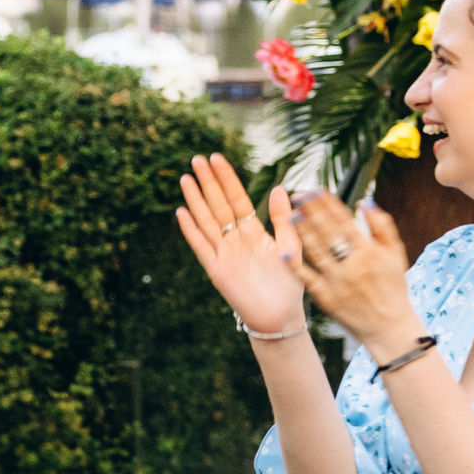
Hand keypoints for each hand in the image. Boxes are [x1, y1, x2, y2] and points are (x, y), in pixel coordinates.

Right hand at [173, 154, 304, 337]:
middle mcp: (235, 239)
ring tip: (185, 178)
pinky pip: (201, 245)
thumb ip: (283, 218)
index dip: (226, 178)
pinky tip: (182, 212)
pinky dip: (191, 230)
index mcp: (253, 232)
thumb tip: (279, 188)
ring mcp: (223, 253)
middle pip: (218, 204)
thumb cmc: (289, 284)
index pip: (236, 198)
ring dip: (195, 200)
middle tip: (196, 159)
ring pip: (206, 220)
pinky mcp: (216, 269)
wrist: (281, 316)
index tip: (217, 157)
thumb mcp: (292, 245)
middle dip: (208, 182)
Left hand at [287, 193, 422, 357]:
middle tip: (297, 194)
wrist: (389, 328)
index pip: (345, 222)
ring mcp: (337, 282)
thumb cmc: (393, 287)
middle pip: (328, 233)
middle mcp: (353, 265)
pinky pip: (307, 278)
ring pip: (315, 252)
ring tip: (288, 214)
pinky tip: (283, 251)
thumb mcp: (396, 255)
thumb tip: (364, 202)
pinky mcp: (326, 298)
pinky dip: (295, 265)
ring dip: (301, 232)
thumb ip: (382, 227)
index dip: (328, 204)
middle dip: (312, 212)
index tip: (314, 189)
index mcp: (370, 252)